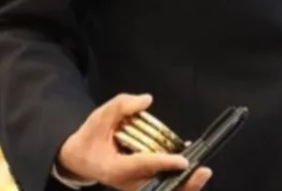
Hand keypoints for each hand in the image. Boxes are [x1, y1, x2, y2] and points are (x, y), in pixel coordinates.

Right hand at [57, 94, 211, 190]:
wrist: (79, 159)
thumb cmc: (89, 139)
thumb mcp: (99, 118)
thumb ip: (121, 106)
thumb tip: (146, 100)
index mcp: (114, 167)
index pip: (141, 165)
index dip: (163, 162)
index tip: (183, 160)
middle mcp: (127, 181)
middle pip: (158, 187)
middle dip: (181, 183)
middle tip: (202, 172)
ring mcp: (134, 186)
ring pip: (162, 190)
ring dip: (183, 185)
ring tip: (202, 174)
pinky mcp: (141, 186)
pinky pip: (162, 188)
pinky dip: (178, 183)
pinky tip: (194, 173)